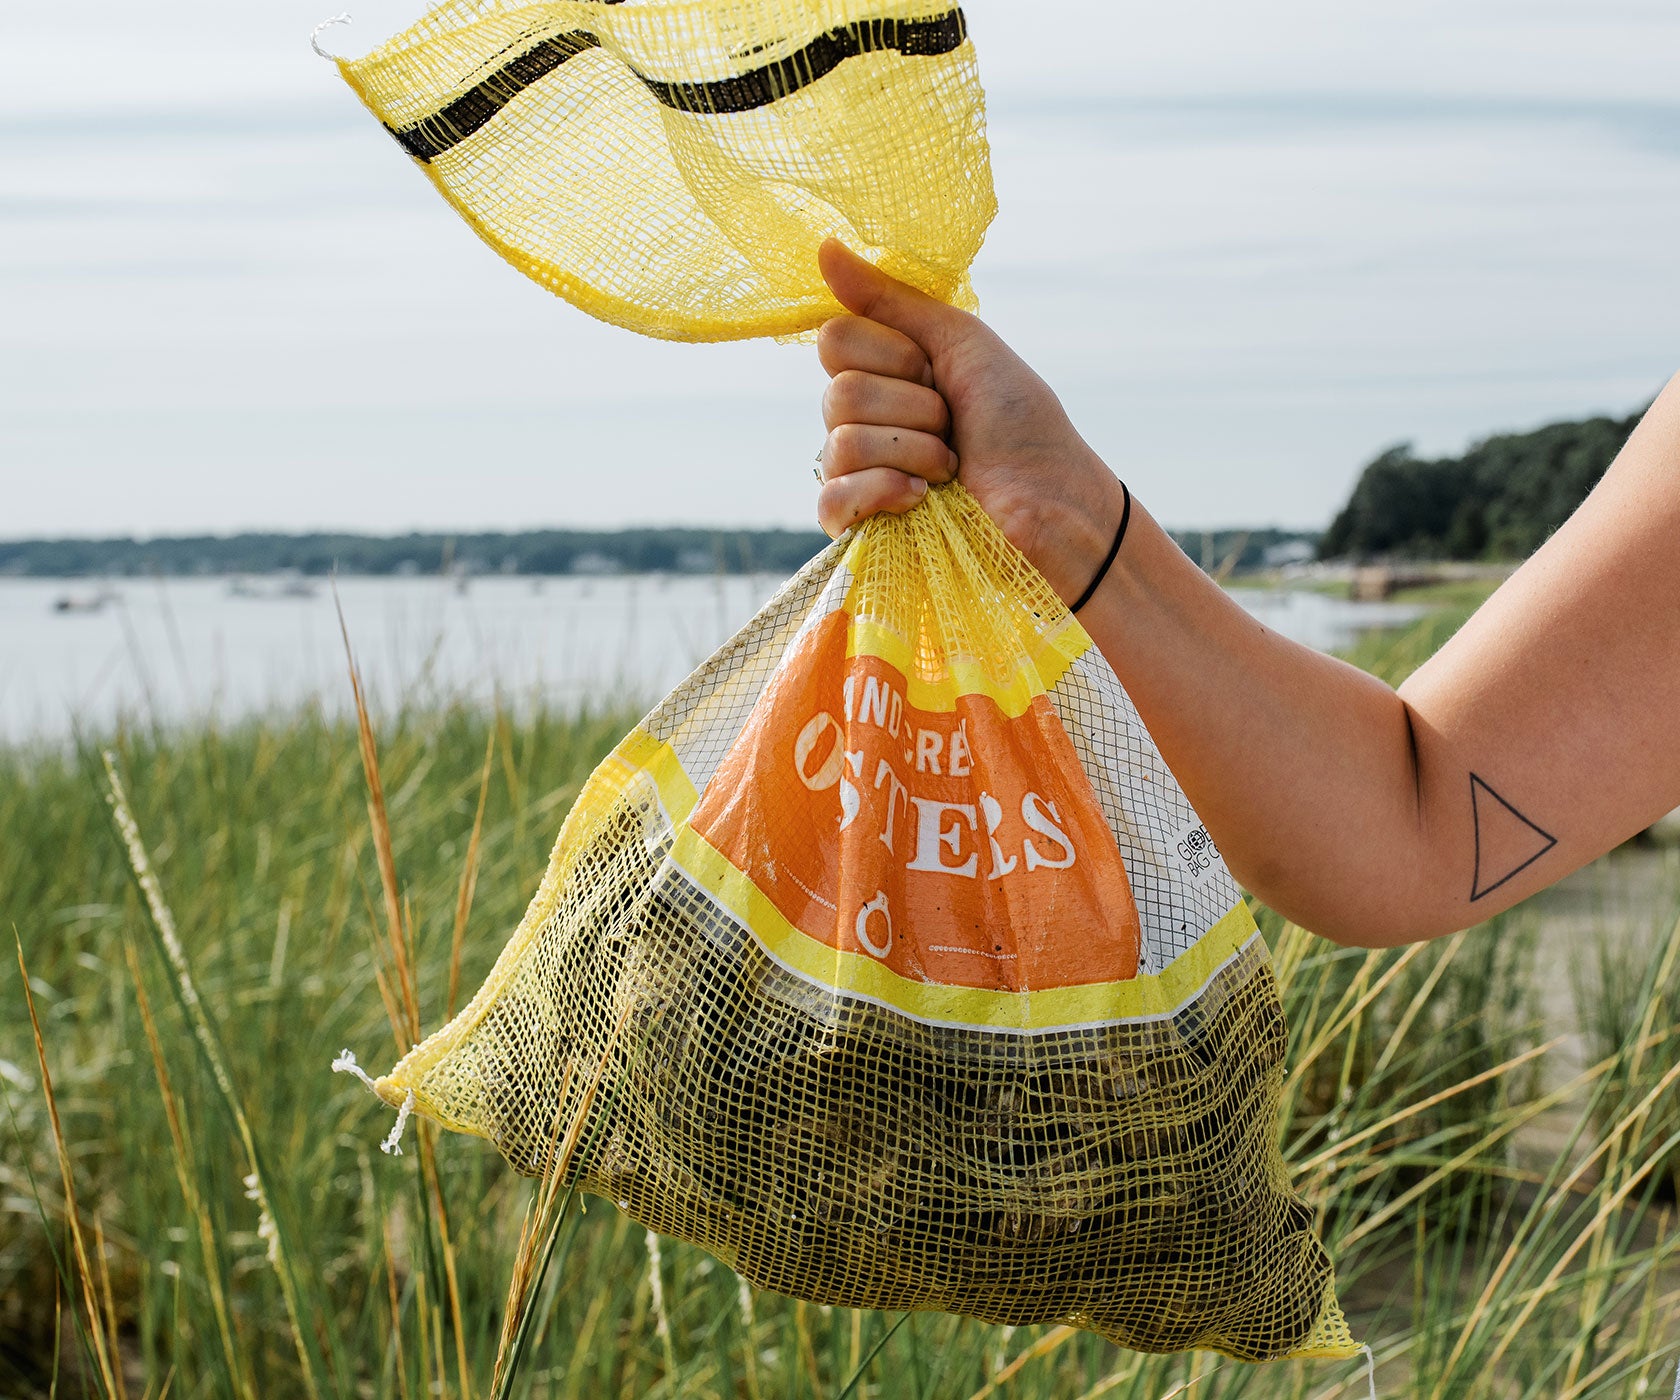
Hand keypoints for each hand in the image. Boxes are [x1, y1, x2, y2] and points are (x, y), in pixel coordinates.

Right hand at [814, 239, 1127, 604]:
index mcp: (881, 374)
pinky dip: (882, 492)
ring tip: (952, 467)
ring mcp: (859, 476)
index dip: (893, 355)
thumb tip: (824, 248)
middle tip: (953, 424)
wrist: (1053, 498)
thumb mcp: (961, 343)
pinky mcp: (862, 527)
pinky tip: (920, 498)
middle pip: (839, 393)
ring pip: (840, 444)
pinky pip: (832, 500)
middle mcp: (862, 421)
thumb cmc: (1019, 423)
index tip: (938, 372)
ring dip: (914, 450)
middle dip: (914, 407)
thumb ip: (891, 299)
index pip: (835, 341)